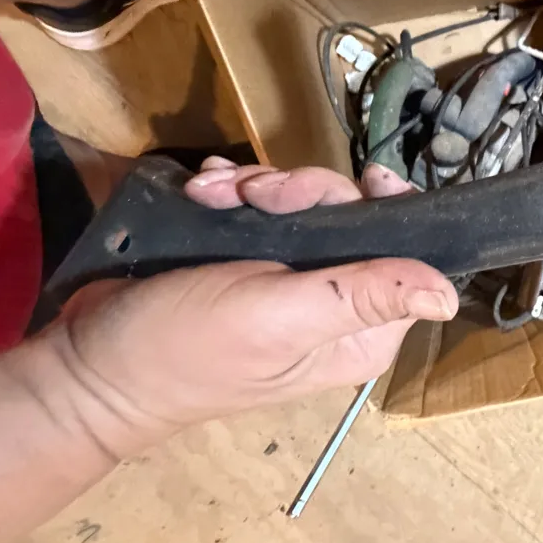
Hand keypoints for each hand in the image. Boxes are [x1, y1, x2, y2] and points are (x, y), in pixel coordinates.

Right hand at [35, 159, 451, 454]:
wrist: (92, 362)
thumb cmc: (189, 350)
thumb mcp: (283, 320)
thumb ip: (363, 298)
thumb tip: (450, 297)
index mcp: (361, 329)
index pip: (409, 254)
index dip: (389, 208)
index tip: (359, 179)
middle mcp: (335, 303)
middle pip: (354, 215)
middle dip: (304, 190)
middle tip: (258, 193)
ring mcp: (289, 278)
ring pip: (302, 203)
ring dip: (257, 186)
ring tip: (214, 193)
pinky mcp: (246, 258)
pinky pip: (258, 206)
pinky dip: (231, 191)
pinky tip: (203, 191)